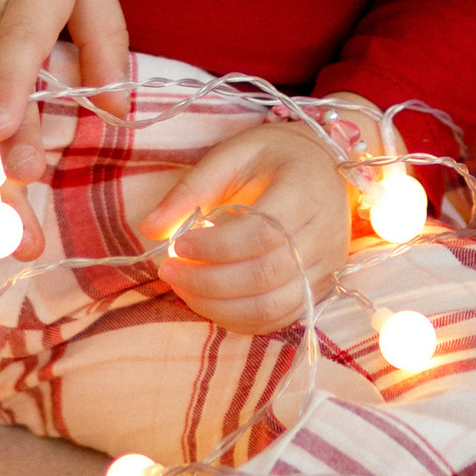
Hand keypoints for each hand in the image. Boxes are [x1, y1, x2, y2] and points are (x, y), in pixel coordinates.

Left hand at [139, 119, 352, 336]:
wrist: (321, 165)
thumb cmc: (272, 157)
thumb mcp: (230, 155)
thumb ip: (190, 190)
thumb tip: (149, 229)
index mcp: (305, 188)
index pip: (261, 232)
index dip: (214, 247)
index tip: (177, 245)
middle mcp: (324, 233)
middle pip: (265, 275)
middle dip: (208, 282)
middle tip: (169, 272)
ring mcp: (326, 267)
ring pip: (271, 307)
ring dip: (219, 306)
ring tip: (183, 288)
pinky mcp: (318, 289)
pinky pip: (277, 319)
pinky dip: (238, 319)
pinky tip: (208, 301)